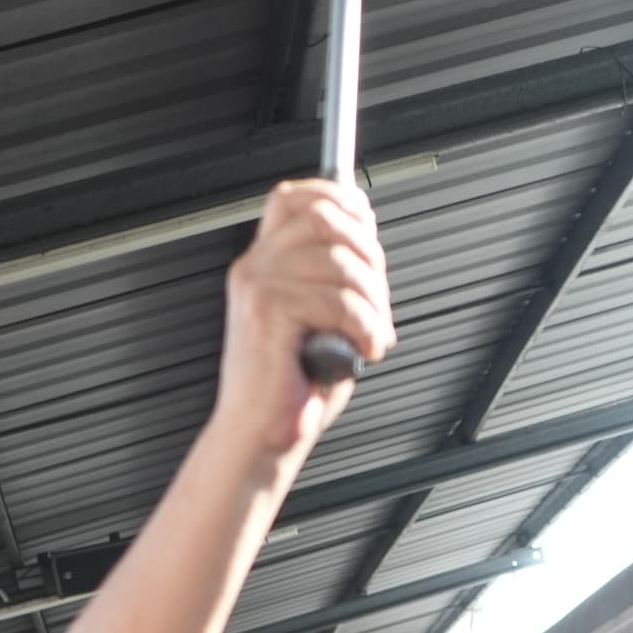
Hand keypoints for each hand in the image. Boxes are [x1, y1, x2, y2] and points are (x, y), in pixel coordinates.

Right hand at [213, 177, 394, 459]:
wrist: (259, 434)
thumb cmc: (291, 386)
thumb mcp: (317, 318)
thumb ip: (333, 275)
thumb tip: (366, 239)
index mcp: (263, 264)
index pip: (293, 198)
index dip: (338, 197)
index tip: (367, 225)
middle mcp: (255, 268)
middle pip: (325, 219)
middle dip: (369, 256)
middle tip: (377, 300)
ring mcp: (259, 287)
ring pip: (341, 263)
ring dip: (374, 302)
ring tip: (372, 334)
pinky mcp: (268, 312)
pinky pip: (338, 301)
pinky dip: (365, 327)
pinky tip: (362, 347)